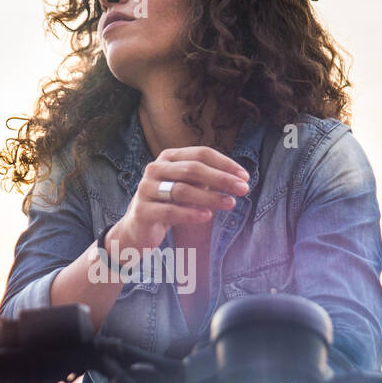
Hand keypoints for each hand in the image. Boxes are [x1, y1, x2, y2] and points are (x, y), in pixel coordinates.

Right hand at [111, 146, 250, 251]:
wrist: (137, 229)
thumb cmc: (168, 204)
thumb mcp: (188, 187)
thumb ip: (207, 180)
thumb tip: (239, 179)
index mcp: (168, 158)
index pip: (200, 153)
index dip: (225, 164)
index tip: (244, 177)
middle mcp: (155, 169)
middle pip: (192, 169)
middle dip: (221, 179)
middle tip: (243, 189)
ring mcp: (146, 189)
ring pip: (182, 190)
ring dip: (210, 197)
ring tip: (230, 203)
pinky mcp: (142, 211)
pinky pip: (170, 211)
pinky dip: (191, 213)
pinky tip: (207, 216)